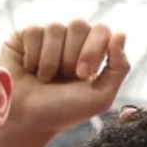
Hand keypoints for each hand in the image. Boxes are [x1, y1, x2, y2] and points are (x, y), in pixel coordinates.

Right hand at [0, 22, 130, 143]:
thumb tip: (121, 34)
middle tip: (64, 78)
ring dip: (51, 61)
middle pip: (79, 25)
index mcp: (93, 52)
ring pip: (55, 28)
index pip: (102, 30)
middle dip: (71, 57)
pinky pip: (34, 31)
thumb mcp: (100, 97)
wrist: (27, 120)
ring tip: (45, 79)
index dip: (93, 50)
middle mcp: (72, 40)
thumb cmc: (64, 111)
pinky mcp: (25, 36)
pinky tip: (30, 70)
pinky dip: (33, 56)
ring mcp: (48, 36)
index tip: (83, 75)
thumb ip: (119, 68)